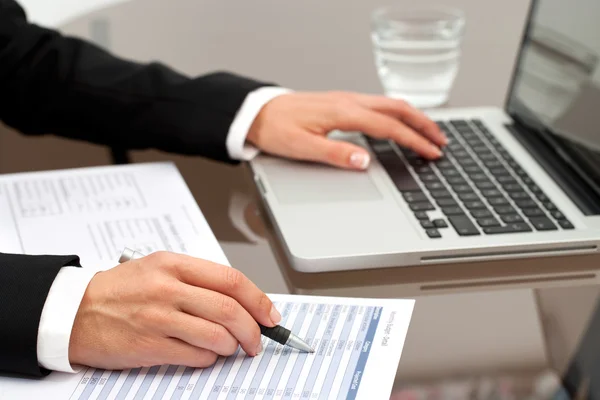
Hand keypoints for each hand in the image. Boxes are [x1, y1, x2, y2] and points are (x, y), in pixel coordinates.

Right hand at [69, 252, 279, 369]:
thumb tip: (240, 300)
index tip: (270, 314)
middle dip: (253, 329)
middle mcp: (168, 288)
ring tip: (230, 347)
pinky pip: (196, 356)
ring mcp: (159, 318)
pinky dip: (210, 358)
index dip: (258, 300)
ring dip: (232, 346)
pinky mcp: (150, 345)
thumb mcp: (158, 268)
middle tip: (258, 339)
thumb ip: (197, 279)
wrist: (74, 311)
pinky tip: (204, 354)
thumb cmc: (120, 290)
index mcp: (174, 264)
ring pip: (217, 336)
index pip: (230, 280)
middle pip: (229, 309)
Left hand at [247, 91, 446, 169]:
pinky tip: (401, 124)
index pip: (388, 126)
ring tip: (429, 133)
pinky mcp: (342, 102)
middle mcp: (348, 101)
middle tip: (442, 141)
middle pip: (397, 108)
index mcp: (342, 112)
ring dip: (413, 117)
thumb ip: (335, 154)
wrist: (257, 113)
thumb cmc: (276, 129)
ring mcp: (346, 99)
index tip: (431, 152)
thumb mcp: (302, 147)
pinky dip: (397, 114)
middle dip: (423, 124)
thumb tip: (364, 161)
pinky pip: (378, 104)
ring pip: (390, 103)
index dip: (413, 140)